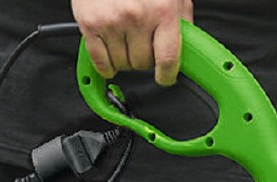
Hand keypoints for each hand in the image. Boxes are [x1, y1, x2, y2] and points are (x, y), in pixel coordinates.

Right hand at [72, 0, 192, 85]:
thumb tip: (187, 47)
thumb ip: (180, 20)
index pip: (168, 59)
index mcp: (162, 10)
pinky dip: (106, 65)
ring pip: (122, 64)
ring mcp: (112, 20)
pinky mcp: (90, 22)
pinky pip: (100, 61)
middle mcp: (137, 16)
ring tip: (124, 40)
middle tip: (141, 44)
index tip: (165, 77)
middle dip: (143, 59)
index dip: (167, 75)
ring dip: (124, 59)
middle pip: (142, 64)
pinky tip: (110, 55)